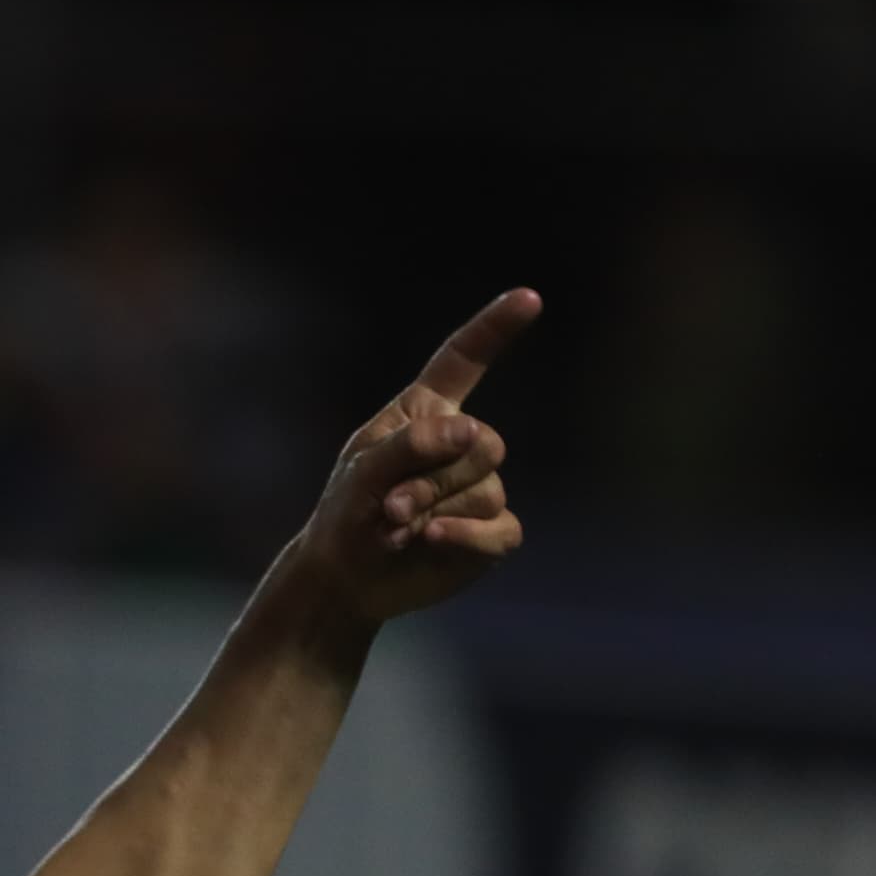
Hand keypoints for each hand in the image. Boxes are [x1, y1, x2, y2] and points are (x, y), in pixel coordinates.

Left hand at [282, 288, 540, 626]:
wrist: (346, 577)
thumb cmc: (347, 514)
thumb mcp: (361, 473)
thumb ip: (410, 446)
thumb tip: (470, 432)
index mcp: (425, 413)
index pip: (464, 361)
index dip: (495, 329)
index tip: (529, 298)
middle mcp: (460, 445)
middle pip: (483, 442)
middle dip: (435, 477)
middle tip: (390, 506)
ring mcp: (480, 489)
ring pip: (486, 487)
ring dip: (436, 509)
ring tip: (395, 528)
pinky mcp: (490, 533)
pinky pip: (500, 528)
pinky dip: (467, 535)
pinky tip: (434, 539)